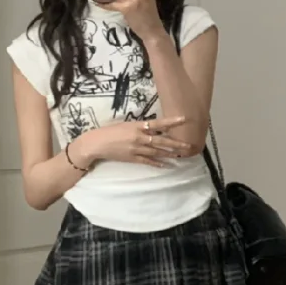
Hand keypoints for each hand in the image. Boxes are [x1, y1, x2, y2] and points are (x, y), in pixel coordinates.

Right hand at [76, 117, 192, 168]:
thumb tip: (154, 127)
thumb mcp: (126, 124)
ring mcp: (136, 149)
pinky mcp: (133, 159)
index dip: (171, 122)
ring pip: (157, 152)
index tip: (184, 119)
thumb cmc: (110, 131)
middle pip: (161, 141)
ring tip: (181, 155)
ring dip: (170, 154)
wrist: (97, 143)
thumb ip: (140, 127)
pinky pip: (148, 162)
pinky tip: (166, 165)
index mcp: (138, 126)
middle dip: (176, 143)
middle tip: (188, 145)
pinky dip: (158, 164)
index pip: (158, 123)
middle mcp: (139, 137)